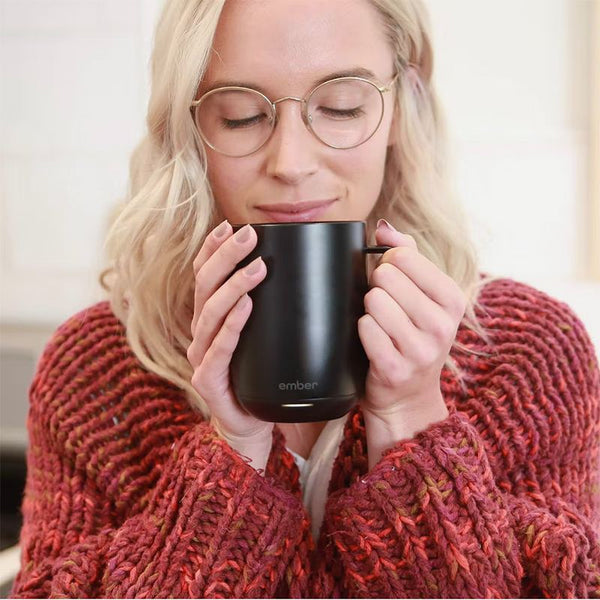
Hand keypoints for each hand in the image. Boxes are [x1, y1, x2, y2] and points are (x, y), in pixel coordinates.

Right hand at [187, 220, 273, 447]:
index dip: (213, 250)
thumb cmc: (260, 379)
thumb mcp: (264, 338)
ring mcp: (201, 356)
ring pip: (210, 312)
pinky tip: (246, 305)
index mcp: (211, 320)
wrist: (251, 425)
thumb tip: (303, 276)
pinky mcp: (208, 380)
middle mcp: (201, 333)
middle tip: (249, 235)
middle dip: (226, 256)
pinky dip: (232, 324)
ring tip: (257, 266)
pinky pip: (219, 348)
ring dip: (234, 285)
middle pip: (205, 285)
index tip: (230, 225)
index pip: (204, 276)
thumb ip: (270, 311)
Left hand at [359, 219, 466, 418]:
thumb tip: (384, 227)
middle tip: (386, 307)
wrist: (409, 396)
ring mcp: (420, 350)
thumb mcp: (423, 295)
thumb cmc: (413, 336)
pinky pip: (365, 328)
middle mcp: (442, 325)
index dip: (387, 264)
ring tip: (381, 325)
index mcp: (453, 299)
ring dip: (369, 311)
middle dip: (377, 287)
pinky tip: (375, 342)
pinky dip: (363, 331)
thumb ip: (406, 254)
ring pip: (373, 301)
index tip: (394, 282)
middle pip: (385, 277)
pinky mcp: (395, 369)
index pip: (403, 256)